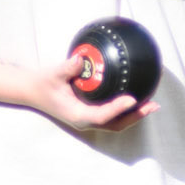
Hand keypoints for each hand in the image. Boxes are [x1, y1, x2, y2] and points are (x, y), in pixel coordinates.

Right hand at [30, 56, 157, 134]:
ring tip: (151, 104)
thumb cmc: (42, 83)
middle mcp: (85, 121)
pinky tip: (137, 100)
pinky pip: (112, 116)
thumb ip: (67, 68)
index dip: (117, 109)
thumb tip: (82, 59)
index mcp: (76, 115)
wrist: (32, 90)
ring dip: (134, 115)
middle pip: (115, 125)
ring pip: (115, 123)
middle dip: (134, 117)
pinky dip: (126, 111)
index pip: (101, 116)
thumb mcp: (52, 74)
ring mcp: (88, 119)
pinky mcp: (90, 112)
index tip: (132, 99)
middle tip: (152, 105)